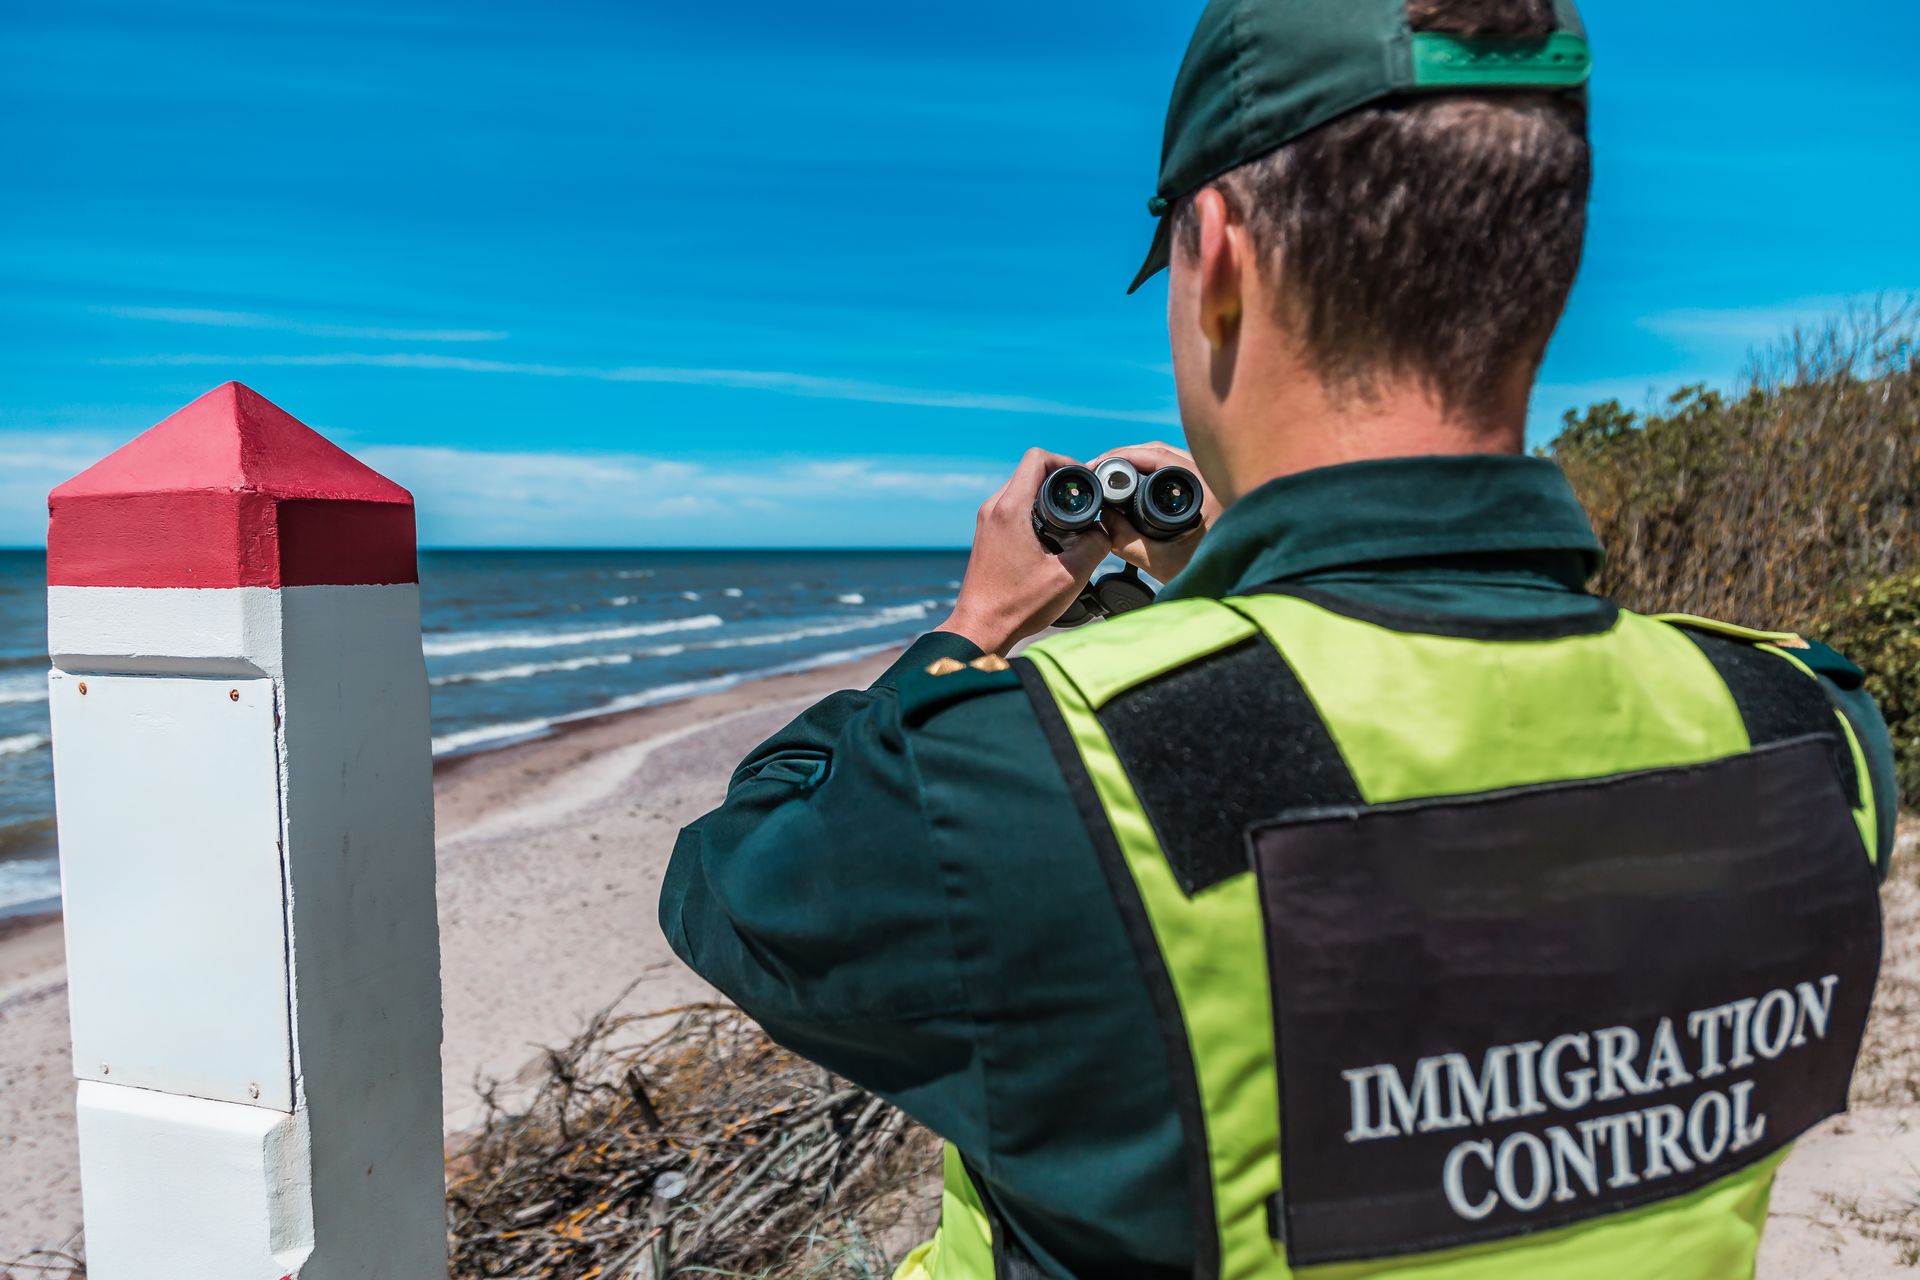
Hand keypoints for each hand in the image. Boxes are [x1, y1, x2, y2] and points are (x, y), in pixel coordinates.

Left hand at [941, 449, 1111, 654]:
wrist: (981, 628)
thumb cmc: (1018, 605)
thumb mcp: (1069, 576)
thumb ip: (1095, 545)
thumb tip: (1105, 530)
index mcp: (1011, 509)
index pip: (1037, 458)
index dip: (1065, 462)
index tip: (1083, 481)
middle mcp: (994, 508)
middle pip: (1030, 472)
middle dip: (1059, 481)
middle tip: (1082, 502)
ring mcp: (987, 521)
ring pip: (1021, 489)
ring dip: (1045, 497)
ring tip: (1069, 521)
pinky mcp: (987, 534)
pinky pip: (1013, 507)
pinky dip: (1033, 511)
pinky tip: (1050, 536)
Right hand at [1100, 442, 1221, 583]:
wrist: (1241, 585)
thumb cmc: (1211, 573)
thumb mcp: (1161, 562)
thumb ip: (1126, 541)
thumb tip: (1102, 518)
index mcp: (1205, 488)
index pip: (1158, 455)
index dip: (1122, 456)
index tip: (1099, 465)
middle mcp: (1211, 478)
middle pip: (1160, 452)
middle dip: (1125, 457)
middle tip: (1099, 469)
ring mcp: (1210, 483)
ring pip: (1168, 461)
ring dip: (1138, 464)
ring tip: (1112, 476)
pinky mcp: (1207, 492)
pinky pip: (1175, 473)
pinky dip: (1152, 473)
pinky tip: (1135, 484)